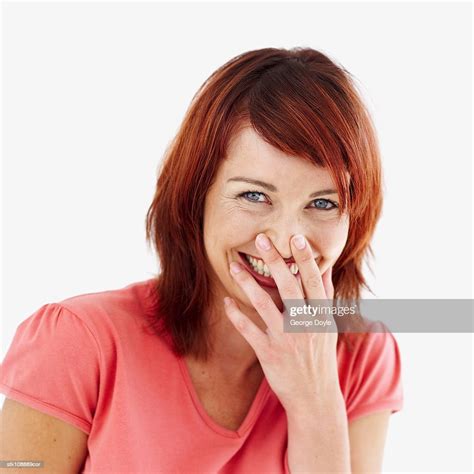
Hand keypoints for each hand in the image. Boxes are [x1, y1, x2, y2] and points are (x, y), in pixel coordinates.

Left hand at [224, 233, 339, 412]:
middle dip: (275, 261)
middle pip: (289, 287)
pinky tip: (226, 302)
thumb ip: (325, 298)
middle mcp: (304, 325)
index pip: (313, 282)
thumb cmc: (320, 358)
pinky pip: (249, 330)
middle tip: (262, 239)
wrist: (315, 397)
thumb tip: (325, 269)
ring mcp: (286, 339)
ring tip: (233, 266)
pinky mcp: (269, 353)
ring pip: (264, 305)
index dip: (305, 259)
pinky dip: (236, 315)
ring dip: (247, 283)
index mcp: (321, 317)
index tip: (296, 238)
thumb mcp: (328, 327)